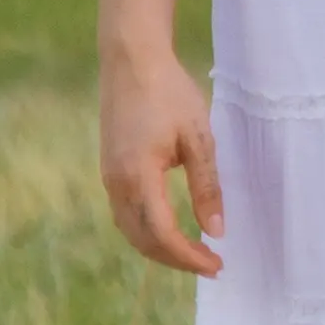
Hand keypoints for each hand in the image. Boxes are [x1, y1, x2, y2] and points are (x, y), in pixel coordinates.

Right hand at [101, 47, 225, 275]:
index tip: (216, 266)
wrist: (131, 59)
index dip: (189, 257)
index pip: (163, 235)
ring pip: (130, 231)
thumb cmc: (169, 92)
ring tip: (192, 253)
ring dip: (159, 248)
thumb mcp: (198, 138)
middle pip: (143, 241)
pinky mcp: (108, 169)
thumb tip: (216, 231)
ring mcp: (108, 177)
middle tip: (209, 265)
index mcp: (139, 176)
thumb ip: (207, 187)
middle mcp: (117, 183)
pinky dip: (146, 231)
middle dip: (176, 260)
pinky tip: (167, 229)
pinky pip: (124, 214)